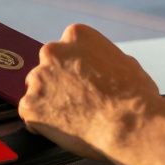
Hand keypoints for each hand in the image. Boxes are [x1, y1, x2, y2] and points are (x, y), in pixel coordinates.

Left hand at [18, 24, 164, 159]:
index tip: (80, 81)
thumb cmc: (135, 96)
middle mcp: (53, 51)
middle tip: (76, 101)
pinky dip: (41, 124)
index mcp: (77, 35)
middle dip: (57, 84)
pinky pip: (30, 115)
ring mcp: (39, 78)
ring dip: (48, 103)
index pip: (64, 50)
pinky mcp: (30, 106)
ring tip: (72, 118)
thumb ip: (103, 60)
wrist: (129, 123)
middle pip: (46, 68)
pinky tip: (62, 129)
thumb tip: (101, 68)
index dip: (72, 69)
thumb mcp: (125, 62)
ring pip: (36, 91)